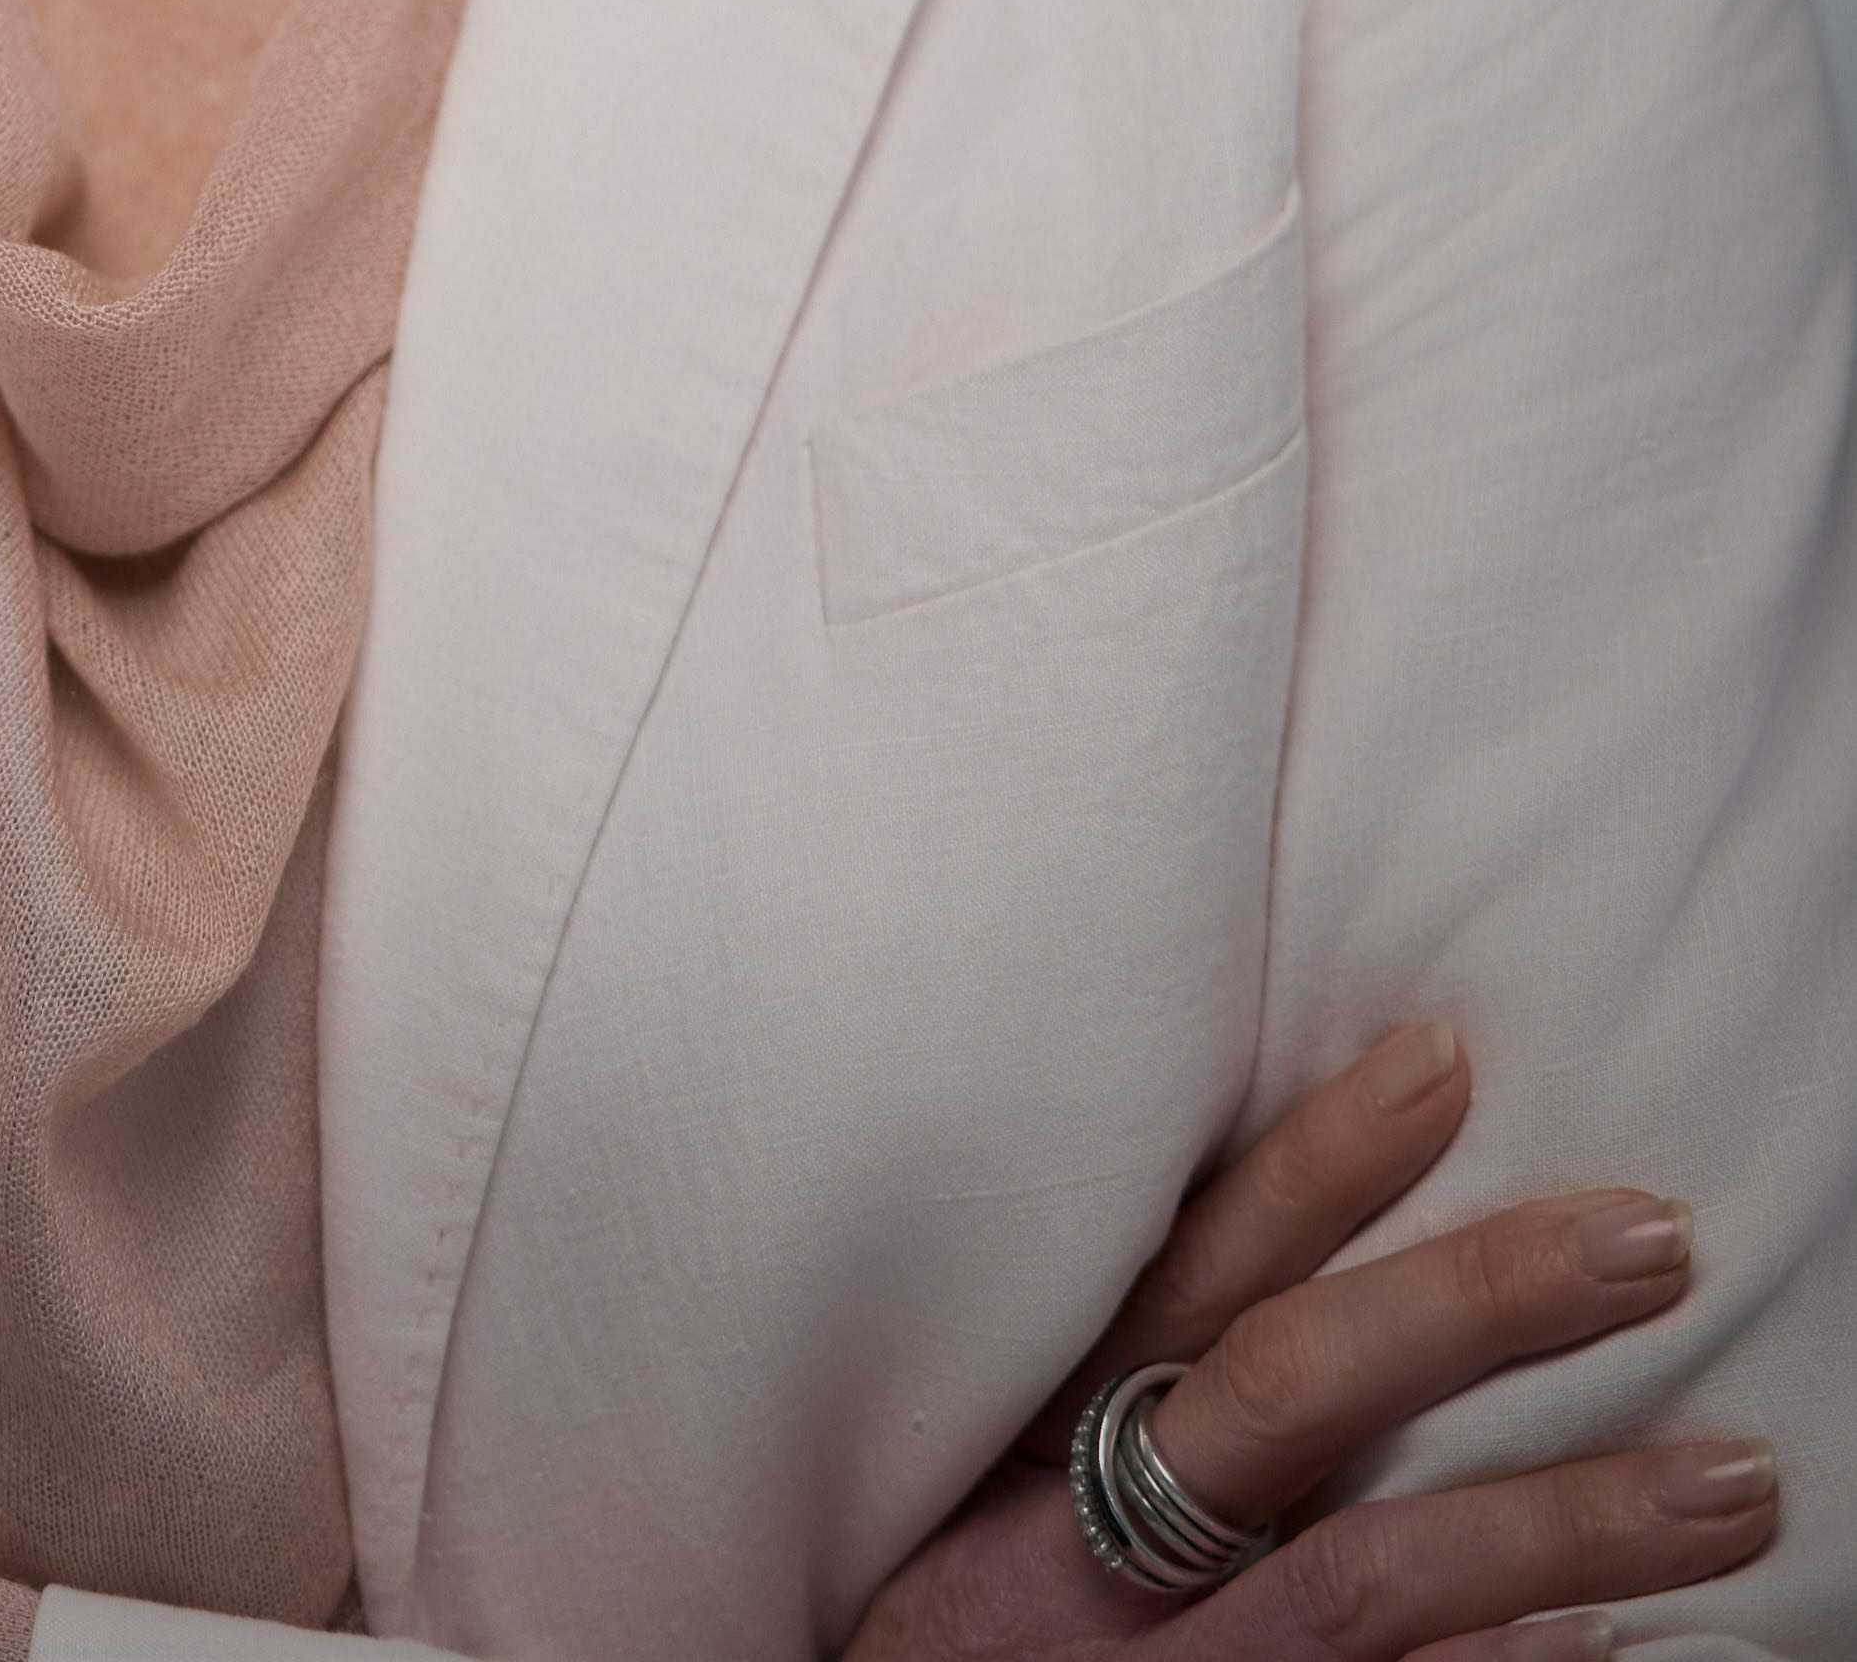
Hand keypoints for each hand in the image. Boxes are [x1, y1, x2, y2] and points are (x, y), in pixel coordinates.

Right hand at [843, 1023, 1778, 1661]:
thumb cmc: (936, 1627)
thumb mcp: (965, 1480)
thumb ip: (1095, 1380)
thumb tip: (1279, 1246)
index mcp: (1019, 1434)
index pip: (1183, 1264)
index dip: (1312, 1162)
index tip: (1448, 1060)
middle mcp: (1069, 1545)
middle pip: (1284, 1389)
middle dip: (1472, 1303)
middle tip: (1647, 1238)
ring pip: (1355, 1579)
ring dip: (1553, 1524)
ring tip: (1726, 1484)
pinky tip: (1599, 1655)